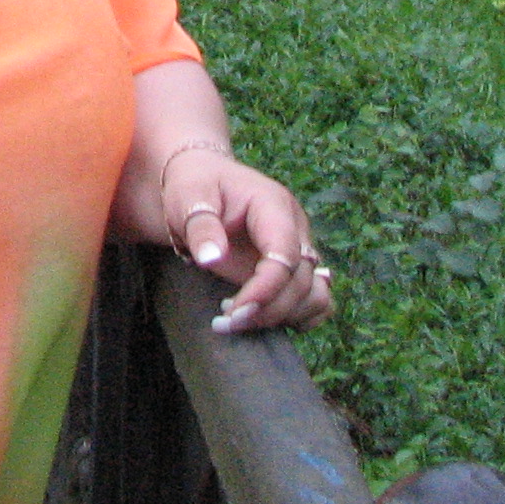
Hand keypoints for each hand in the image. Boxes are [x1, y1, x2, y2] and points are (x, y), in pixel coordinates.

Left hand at [159, 148, 331, 333]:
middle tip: (224, 324)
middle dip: (267, 310)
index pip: (285, 256)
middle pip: (301, 281)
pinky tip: (261, 320)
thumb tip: (212, 259)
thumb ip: (201, 226)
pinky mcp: (293, 267)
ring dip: (283, 317)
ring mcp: (297, 249)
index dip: (265, 290)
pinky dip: (296, 316)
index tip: (233, 311)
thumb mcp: (189, 196)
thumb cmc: (195, 185)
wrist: (202, 179)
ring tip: (238, 322)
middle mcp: (295, 228)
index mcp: (274, 205)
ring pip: (315, 295)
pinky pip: (315, 299)